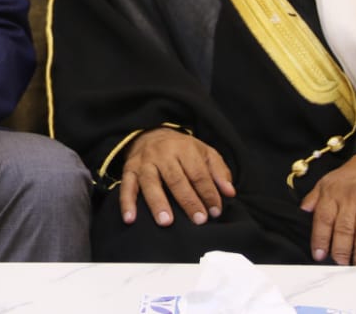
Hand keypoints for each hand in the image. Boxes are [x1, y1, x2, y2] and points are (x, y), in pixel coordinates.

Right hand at [120, 128, 234, 226]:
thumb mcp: (205, 153)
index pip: (198, 173)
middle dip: (188, 200)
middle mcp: (162, 154)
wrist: (151, 133)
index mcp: (184, 148)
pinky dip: (126, 202)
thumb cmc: (183, 150)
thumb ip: (219, 171)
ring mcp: (144, 162)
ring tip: (166, 222)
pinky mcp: (129, 169)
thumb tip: (229, 192)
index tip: (215, 212)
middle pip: (176, 179)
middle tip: (198, 220)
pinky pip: (126, 186)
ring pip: (150, 182)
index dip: (208, 193)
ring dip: (158, 202)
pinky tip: (130, 219)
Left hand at [300, 152, 355, 264]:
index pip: (323, 219)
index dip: (320, 238)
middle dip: (341, 249)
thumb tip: (303, 212)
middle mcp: (350, 198)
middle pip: (344, 228)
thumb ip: (314, 198)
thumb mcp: (326, 182)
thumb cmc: (349, 176)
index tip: (319, 255)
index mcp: (332, 193)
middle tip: (341, 264)